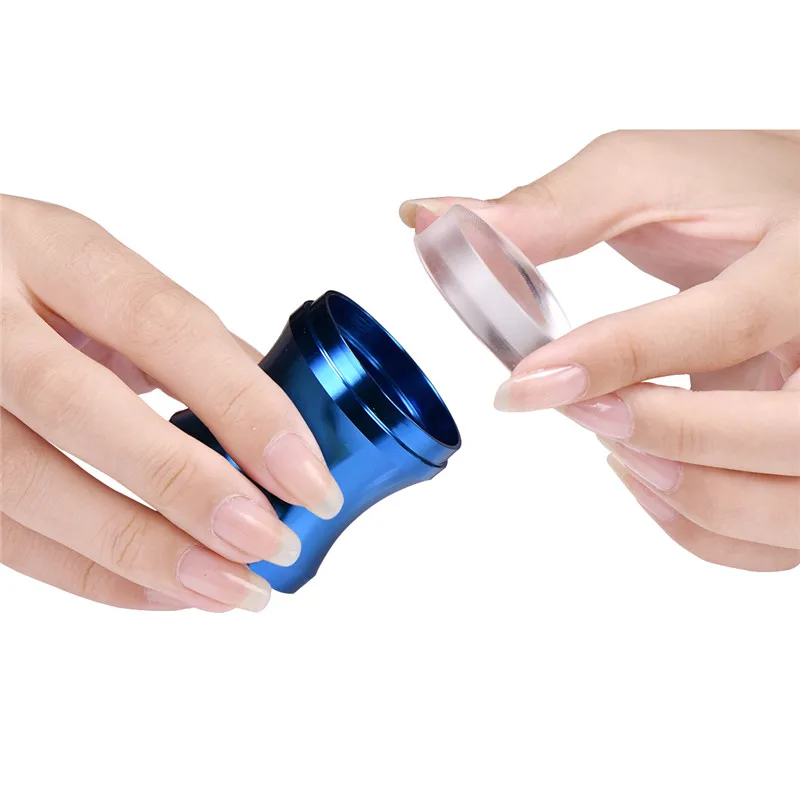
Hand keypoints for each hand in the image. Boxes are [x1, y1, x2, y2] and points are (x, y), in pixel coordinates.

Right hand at [1, 195, 341, 609]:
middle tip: (267, 541)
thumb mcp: (105, 284)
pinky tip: (166, 590)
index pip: (161, 326)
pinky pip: (5, 537)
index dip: (242, 407)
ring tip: (229, 587)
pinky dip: (92, 574)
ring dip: (141, 552)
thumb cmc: (35, 285)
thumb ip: (187, 346)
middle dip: (186, 486)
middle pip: (78, 407)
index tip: (308, 478)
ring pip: (28, 486)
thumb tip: (282, 425)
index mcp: (51, 249)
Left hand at [400, 130, 799, 571]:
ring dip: (683, 493)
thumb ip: (550, 209)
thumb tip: (430, 220)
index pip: (726, 323)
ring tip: (613, 440)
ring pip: (785, 506)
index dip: (617, 358)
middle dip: (660, 435)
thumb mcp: (652, 176)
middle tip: (582, 410)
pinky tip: (646, 477)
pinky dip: (702, 529)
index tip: (527, 381)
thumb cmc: (741, 196)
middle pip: (782, 436)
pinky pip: (776, 537)